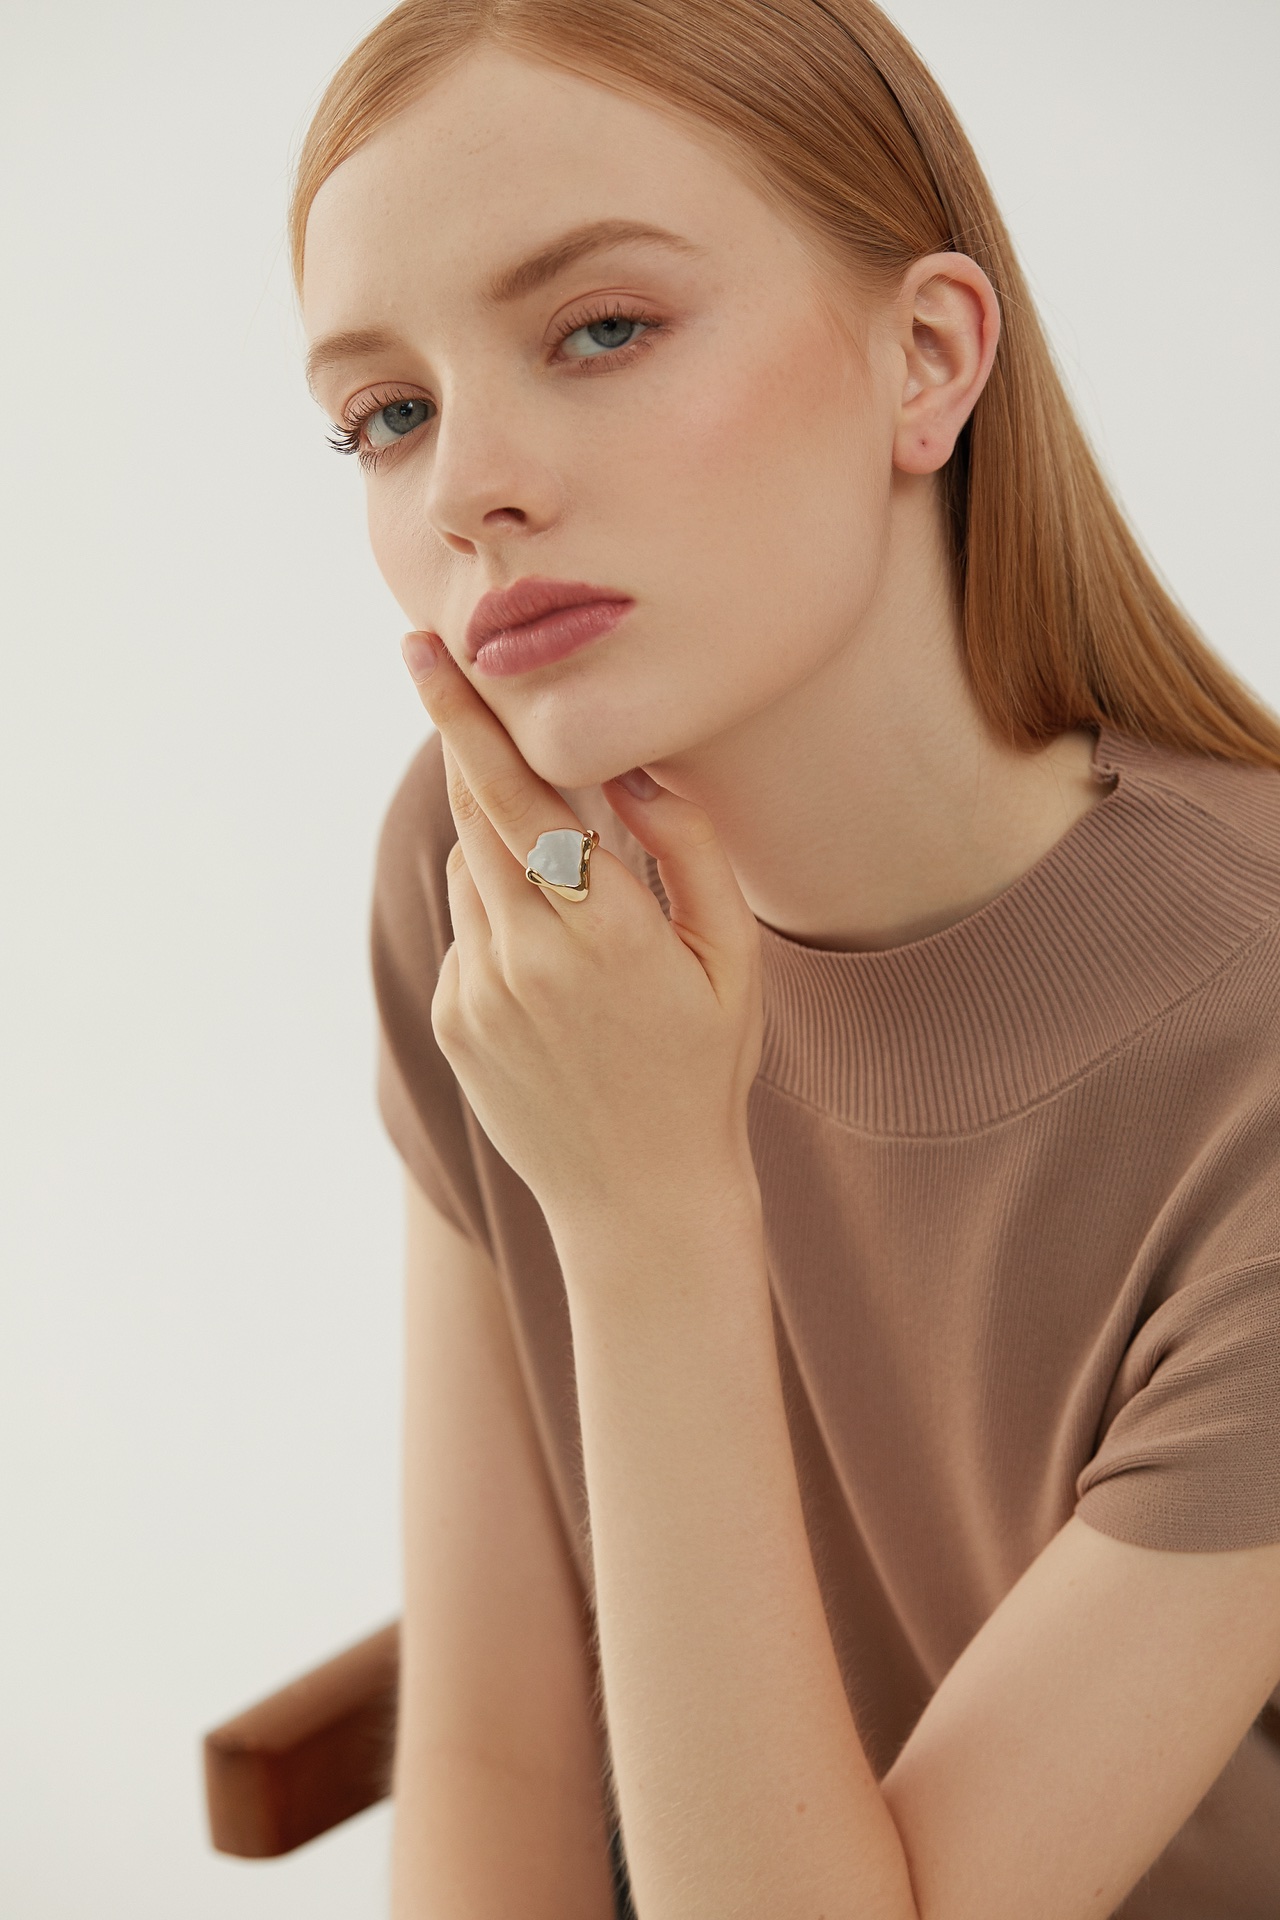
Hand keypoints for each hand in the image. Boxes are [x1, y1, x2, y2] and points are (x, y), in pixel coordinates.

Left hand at [400, 630, 763, 1240]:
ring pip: (472, 873)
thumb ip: (690, 852)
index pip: (517, 798)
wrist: (641, 1201)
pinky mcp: (452, 1019)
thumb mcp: (732, 961)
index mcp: (607, 932)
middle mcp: (525, 958)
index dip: (466, 720)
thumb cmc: (704, 1069)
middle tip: (473, 691)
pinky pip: (467, 932)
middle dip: (474, 753)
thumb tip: (639, 769)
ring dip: (509, 854)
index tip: (423, 649)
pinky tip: (556, 976)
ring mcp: (478, 993)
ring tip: (578, 911)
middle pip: (477, 817)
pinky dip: (501, 920)